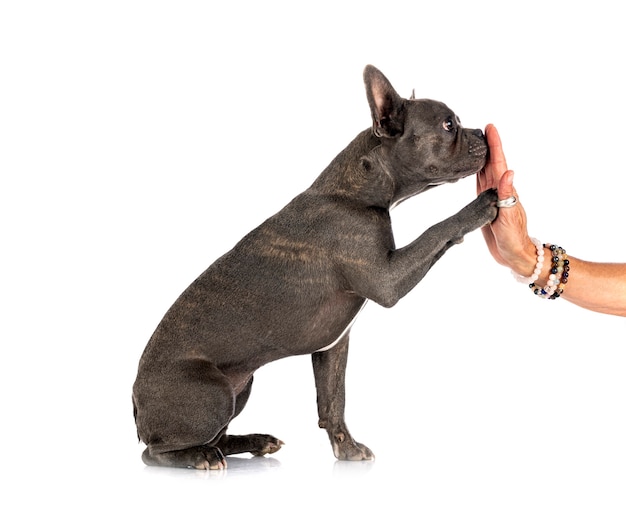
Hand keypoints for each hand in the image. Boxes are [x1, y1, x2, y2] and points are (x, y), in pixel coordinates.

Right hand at [477, 125, 534, 274]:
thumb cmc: (513, 237)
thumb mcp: (509, 215)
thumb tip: (508, 171)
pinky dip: (475, 173)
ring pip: (484, 171)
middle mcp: (497, 190)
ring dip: (481, 157)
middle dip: (487, 145)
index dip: (495, 144)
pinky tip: (471, 169)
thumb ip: (507, 194)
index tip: (490, 127)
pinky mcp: (485, 205)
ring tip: (474, 143)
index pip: (498, 161)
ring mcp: (491, 197)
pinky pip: (478, 184)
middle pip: (491, 162)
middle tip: (480, 128)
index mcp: (503, 189)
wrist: (513, 254)